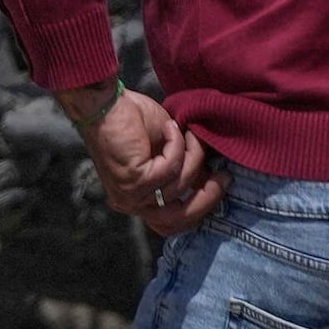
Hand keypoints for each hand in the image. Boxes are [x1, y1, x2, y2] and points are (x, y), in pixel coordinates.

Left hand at [70, 86, 224, 232]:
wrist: (104, 104)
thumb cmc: (134, 122)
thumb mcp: (169, 153)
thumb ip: (184, 172)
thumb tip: (211, 181)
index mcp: (137, 201)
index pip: (172, 225)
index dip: (200, 210)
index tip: (217, 186)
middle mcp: (131, 203)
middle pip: (180, 219)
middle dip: (207, 198)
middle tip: (223, 176)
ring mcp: (131, 195)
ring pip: (180, 186)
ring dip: (192, 156)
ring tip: (189, 133)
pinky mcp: (134, 180)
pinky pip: (172, 168)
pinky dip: (176, 145)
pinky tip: (169, 128)